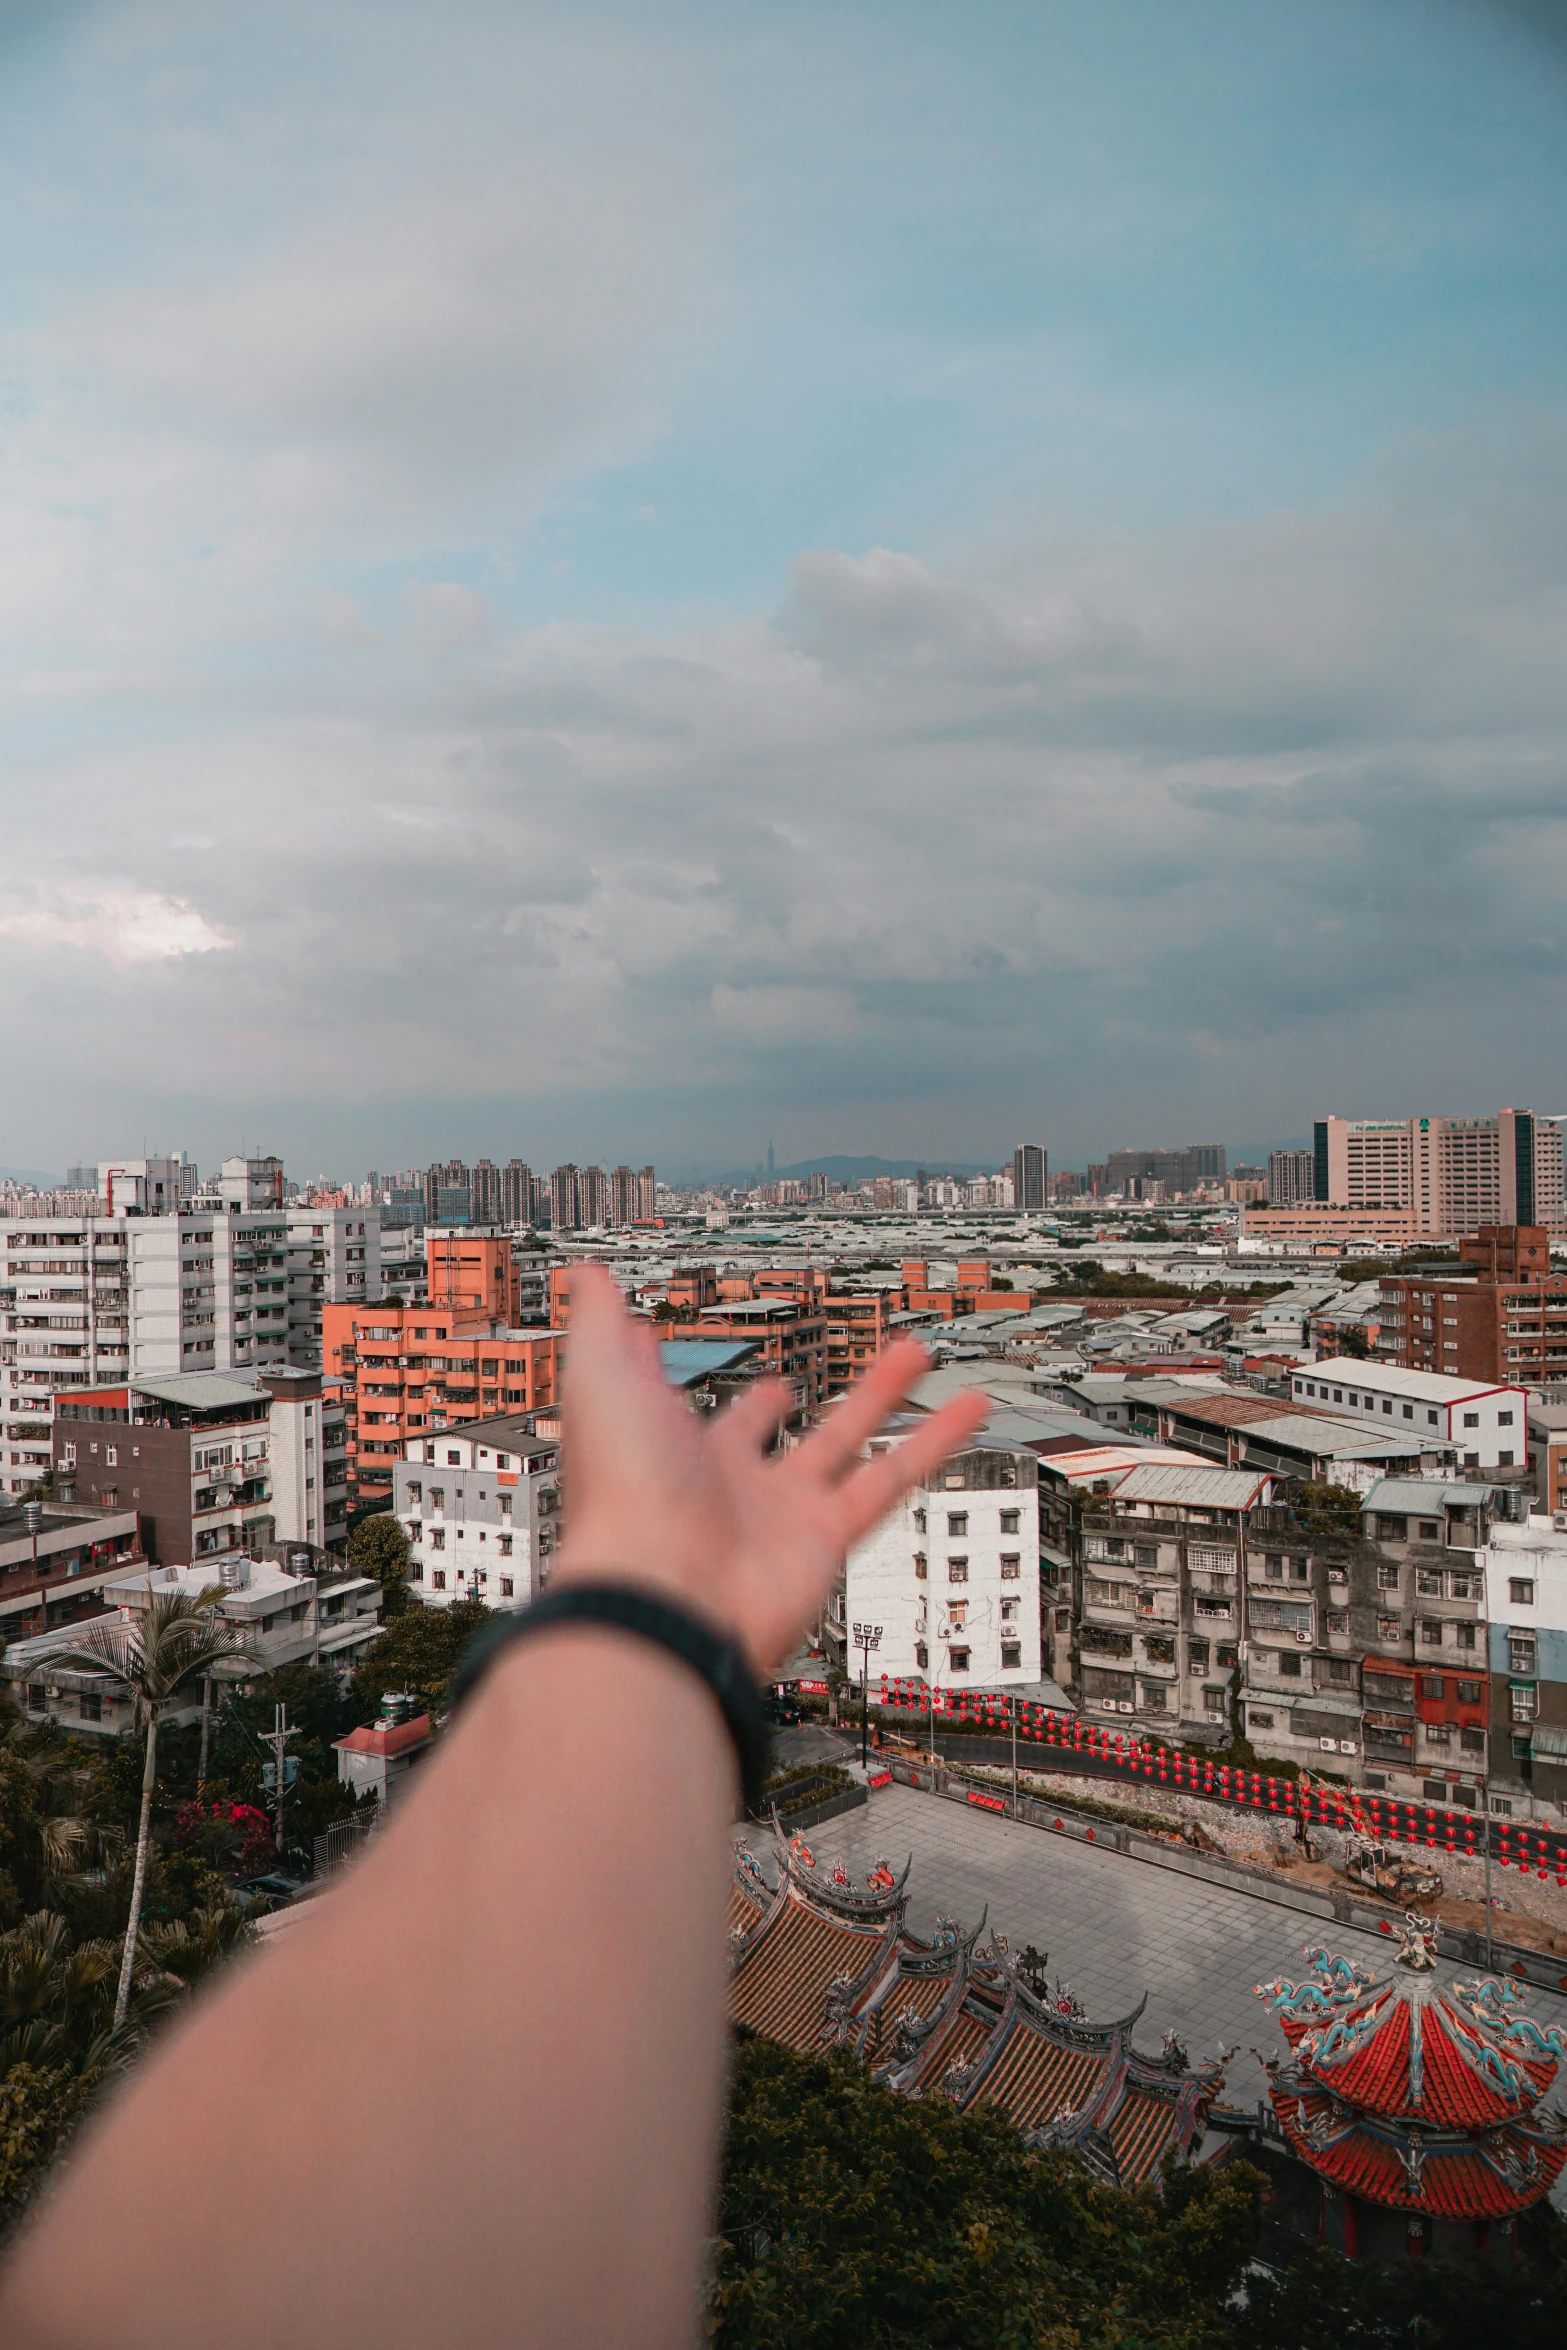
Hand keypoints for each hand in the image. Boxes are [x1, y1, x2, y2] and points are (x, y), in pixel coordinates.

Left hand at [553, 1267, 988, 1673]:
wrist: (664, 1594)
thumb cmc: (624, 1492)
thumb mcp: (600, 1380)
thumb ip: (600, 1324)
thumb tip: (584, 1272)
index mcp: (663, 1445)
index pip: (670, 1407)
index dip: (670, 1376)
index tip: (673, 1346)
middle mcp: (720, 1482)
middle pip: (757, 1429)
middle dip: (771, 1401)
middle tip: (794, 1376)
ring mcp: (777, 1512)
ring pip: (843, 1442)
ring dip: (881, 1396)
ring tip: (916, 1351)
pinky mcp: (827, 1537)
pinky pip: (892, 1480)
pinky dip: (935, 1441)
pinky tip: (965, 1406)